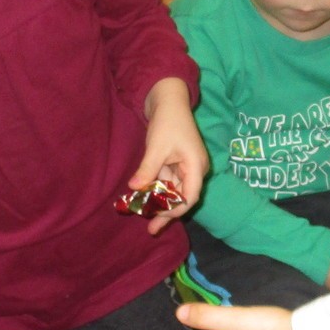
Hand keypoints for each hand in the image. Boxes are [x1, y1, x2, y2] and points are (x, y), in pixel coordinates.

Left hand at [132, 78, 208, 233]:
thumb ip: (147, 169)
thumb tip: (134, 189)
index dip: (175, 209)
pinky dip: (157, 190)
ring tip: (143, 216)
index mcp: (196, 166)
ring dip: (159, 202)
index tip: (158, 218)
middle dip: (166, 211)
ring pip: (174, 191)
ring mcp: (186, 167)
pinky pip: (168, 182)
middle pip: (182, 197)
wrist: (168, 101)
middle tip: (151, 229)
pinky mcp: (177, 164)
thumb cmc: (167, 122)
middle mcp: (194, 169)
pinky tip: (144, 199)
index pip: (190, 196)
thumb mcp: (156, 147)